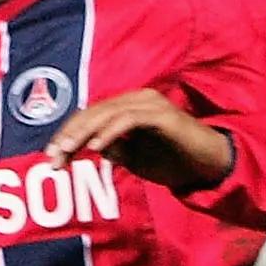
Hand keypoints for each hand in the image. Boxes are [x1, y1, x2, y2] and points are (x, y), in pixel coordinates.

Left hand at [43, 87, 234, 191]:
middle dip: (70, 135)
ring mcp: (150, 104)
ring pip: (107, 114)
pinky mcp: (161, 114)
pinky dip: (111, 133)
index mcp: (130, 106)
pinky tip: (97, 148)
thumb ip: (117, 150)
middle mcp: (138, 98)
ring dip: (84, 134)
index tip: (53, 157)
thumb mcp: (138, 159)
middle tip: (53, 157)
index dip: (69, 134)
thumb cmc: (177, 162)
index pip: (91, 115)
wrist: (212, 166)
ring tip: (68, 152)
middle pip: (94, 112)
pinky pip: (129, 121)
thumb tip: (94, 145)